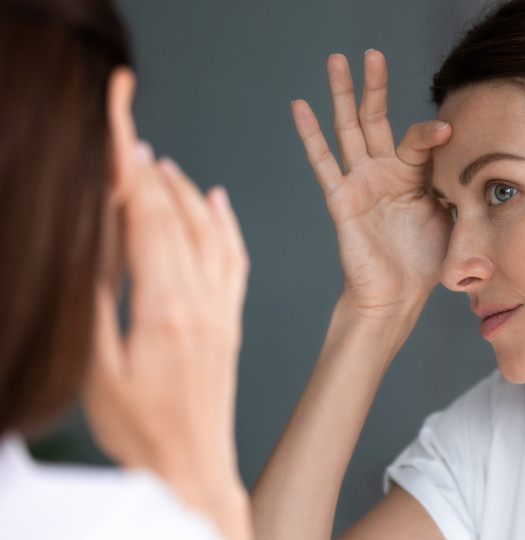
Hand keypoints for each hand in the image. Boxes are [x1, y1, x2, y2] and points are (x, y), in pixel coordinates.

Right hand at [82, 141, 249, 535]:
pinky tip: (218, 202)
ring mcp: (221, 310)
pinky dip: (226, 225)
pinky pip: (235, 260)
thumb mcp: (98, 372)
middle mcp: (200, 301)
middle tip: (130, 137)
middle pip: (176, 219)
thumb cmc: (140, 431)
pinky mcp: (230, 323)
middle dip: (150, 173)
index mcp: (164, 308)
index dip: (130, 174)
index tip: (120, 135)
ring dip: (186, 193)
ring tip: (163, 164)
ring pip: (210, 234)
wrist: (192, 468)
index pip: (146, 222)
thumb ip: (95, 306)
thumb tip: (89, 248)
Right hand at [292, 50, 452, 319]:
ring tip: (336, 60)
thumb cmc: (425, 262)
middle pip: (376, 119)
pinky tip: (300, 106)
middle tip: (372, 53)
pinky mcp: (342, 199)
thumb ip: (461, 189)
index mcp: (414, 175)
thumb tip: (486, 168)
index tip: (451, 130)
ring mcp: (361, 182)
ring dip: (341, 95)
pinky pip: (323, 163)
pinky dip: (310, 135)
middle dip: (374, 86)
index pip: (419, 140)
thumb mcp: (455, 219)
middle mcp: (385, 172)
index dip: (433, 133)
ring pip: (348, 129)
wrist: (398, 296)